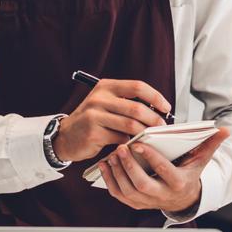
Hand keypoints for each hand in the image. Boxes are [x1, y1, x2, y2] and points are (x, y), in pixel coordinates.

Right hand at [52, 79, 171, 162]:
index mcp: (106, 87)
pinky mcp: (94, 134)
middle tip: (161, 126)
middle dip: (153, 119)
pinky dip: (131, 143)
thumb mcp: (106, 103)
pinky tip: (135, 145)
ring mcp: (95, 116)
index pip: (137, 87)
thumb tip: (157, 110)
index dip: (155, 97)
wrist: (65, 136)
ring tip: (151, 136)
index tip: (166, 107)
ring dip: (145, 132)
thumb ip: (127, 103)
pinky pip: (121, 139)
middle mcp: (99, 99)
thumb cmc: (92, 120)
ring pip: (130, 125)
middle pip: (136, 108)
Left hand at [100, 127, 230, 213]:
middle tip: (121, 148)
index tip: (139, 143)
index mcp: (178, 182)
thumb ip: (210, 144)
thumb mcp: (201, 160)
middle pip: (141, 184)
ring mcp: (147, 201)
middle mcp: (162, 195)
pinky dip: (110, 181)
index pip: (163, 171)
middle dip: (129, 166)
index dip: (151, 158)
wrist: (183, 198)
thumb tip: (225, 130)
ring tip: (112, 154)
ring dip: (117, 173)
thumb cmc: (189, 173)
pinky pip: (119, 195)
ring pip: (128, 191)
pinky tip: (105, 165)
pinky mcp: (136, 203)